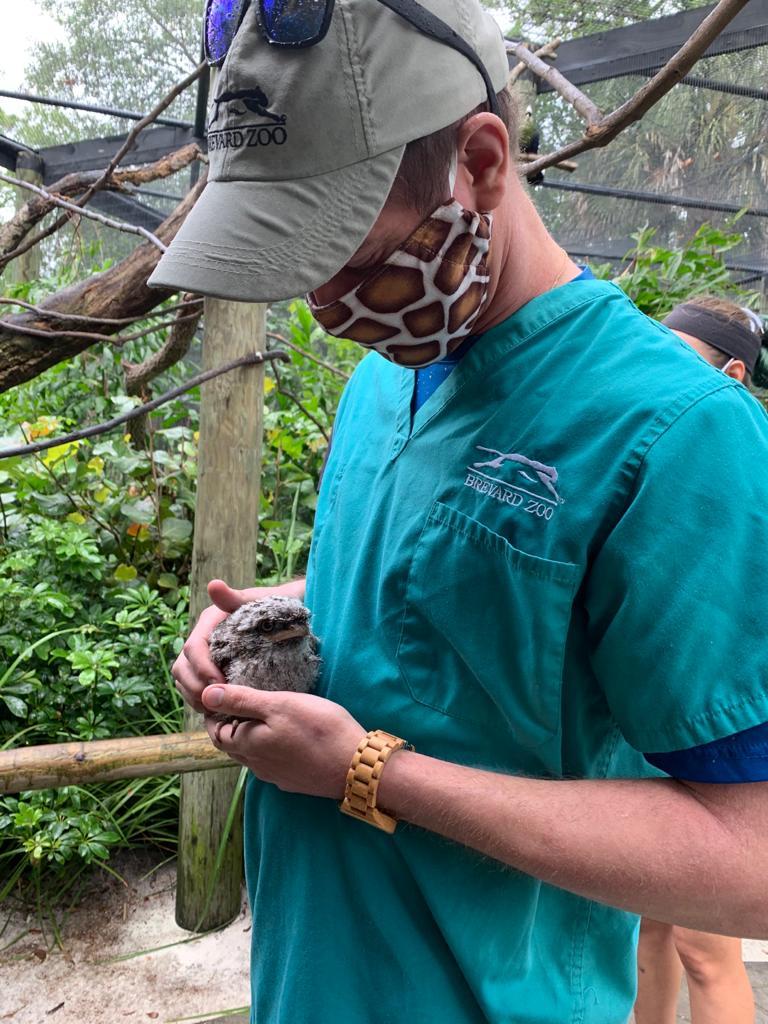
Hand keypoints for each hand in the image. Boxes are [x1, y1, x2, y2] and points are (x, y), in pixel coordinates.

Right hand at [172, 577, 305, 712]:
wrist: (289, 616)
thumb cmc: (275, 606)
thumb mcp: (258, 601)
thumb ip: (235, 597)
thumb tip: (213, 585)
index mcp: (209, 623)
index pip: (193, 648)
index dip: (201, 668)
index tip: (220, 683)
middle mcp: (203, 640)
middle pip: (182, 668)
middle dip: (195, 688)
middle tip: (216, 704)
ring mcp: (205, 657)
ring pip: (185, 681)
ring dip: (196, 698)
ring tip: (217, 711)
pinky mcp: (213, 671)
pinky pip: (198, 690)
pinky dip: (204, 702)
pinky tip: (221, 711)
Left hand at [202, 685, 365, 799]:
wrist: (356, 765)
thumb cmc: (317, 729)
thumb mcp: (279, 704)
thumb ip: (241, 700)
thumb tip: (206, 695)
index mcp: (248, 746)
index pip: (216, 734)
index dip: (214, 716)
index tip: (219, 697)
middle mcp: (257, 766)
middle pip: (233, 746)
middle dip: (230, 725)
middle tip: (237, 701)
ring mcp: (277, 776)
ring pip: (253, 756)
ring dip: (250, 737)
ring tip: (261, 714)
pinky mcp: (295, 781)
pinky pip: (272, 763)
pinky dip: (270, 748)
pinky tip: (285, 735)